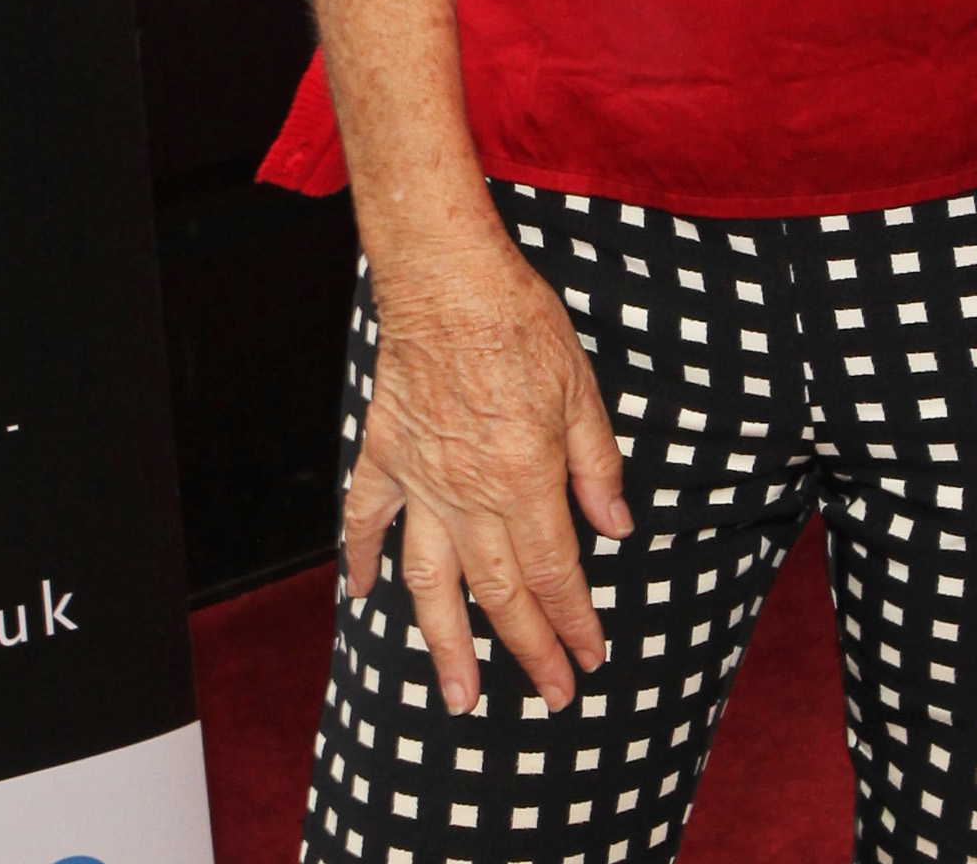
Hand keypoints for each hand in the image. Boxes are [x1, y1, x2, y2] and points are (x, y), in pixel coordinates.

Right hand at [343, 227, 631, 715]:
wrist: (449, 280)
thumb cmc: (521, 324)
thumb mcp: (582, 389)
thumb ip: (598, 465)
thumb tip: (618, 529)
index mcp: (526, 478)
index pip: (557, 572)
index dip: (577, 621)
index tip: (592, 656)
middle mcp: (470, 494)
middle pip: (501, 592)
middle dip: (529, 650)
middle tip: (551, 695)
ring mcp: (420, 481)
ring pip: (431, 583)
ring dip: (446, 644)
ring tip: (458, 696)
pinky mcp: (385, 456)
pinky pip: (365, 520)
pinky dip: (359, 561)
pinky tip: (360, 596)